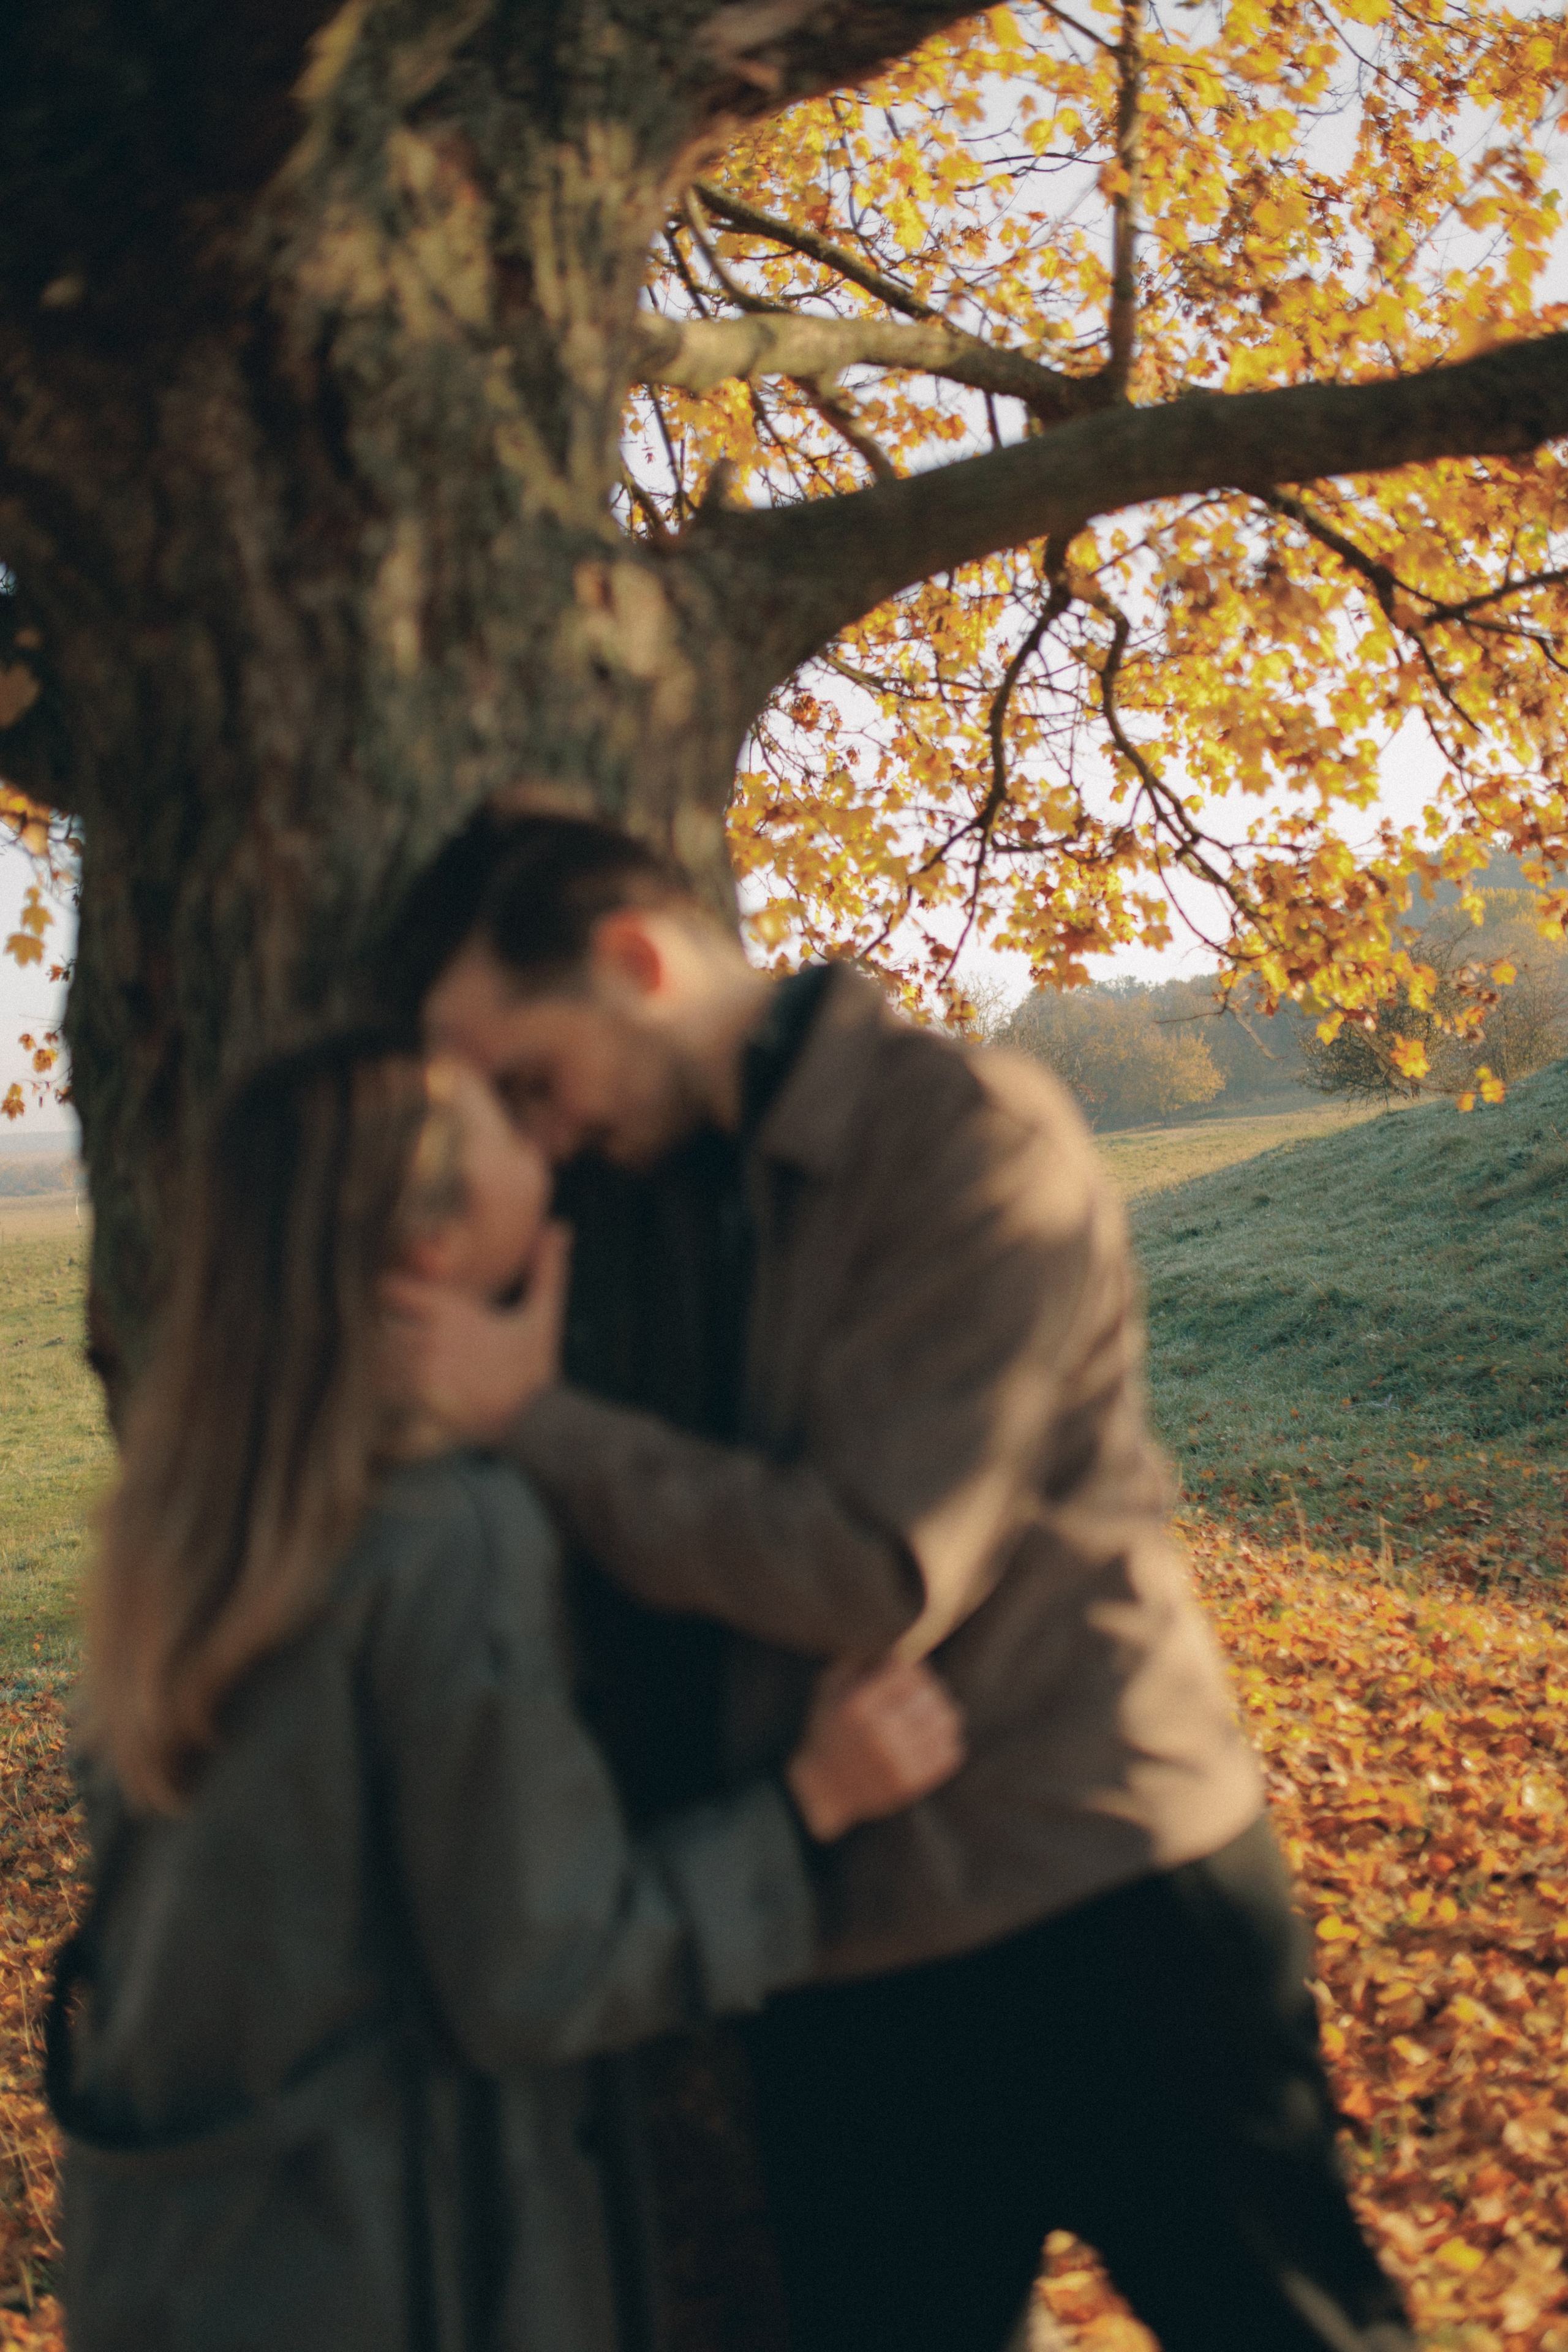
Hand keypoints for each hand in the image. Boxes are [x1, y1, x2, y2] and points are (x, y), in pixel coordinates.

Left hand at [380, 1221, 571, 1446]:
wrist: (535, 1420)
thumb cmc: (534, 1366)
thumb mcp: (543, 1314)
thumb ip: (546, 1269)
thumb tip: (561, 1225)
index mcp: (454, 1311)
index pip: (392, 1288)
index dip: (390, 1291)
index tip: (398, 1299)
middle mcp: (434, 1338)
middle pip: (379, 1322)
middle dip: (383, 1325)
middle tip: (393, 1329)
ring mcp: (425, 1371)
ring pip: (377, 1354)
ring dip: (381, 1354)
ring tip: (395, 1356)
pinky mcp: (421, 1401)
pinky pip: (382, 1386)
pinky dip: (383, 1382)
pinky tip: (401, 1383)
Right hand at [784, 1657, 965, 1843]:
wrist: (822, 1790)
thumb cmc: (827, 1731)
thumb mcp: (828, 1686)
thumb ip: (859, 1660)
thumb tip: (897, 1644)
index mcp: (858, 1706)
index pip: (905, 1670)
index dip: (910, 1667)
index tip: (907, 1671)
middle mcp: (881, 1733)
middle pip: (930, 1692)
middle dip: (926, 1687)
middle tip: (919, 1691)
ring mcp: (899, 1762)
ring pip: (946, 1720)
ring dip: (940, 1710)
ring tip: (928, 1711)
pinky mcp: (913, 1784)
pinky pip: (952, 1751)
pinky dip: (946, 1738)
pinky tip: (932, 1736)